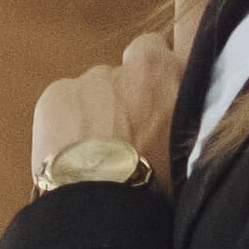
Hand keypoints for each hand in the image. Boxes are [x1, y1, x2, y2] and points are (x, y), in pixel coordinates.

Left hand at [29, 23, 183, 179]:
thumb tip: (178, 112)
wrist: (104, 201)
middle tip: (129, 131)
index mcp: (166, 74)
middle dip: (128, 93)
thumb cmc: (162, 182)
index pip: (163, 48)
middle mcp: (127, 67)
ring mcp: (88, 79)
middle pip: (126, 71)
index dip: (158, 68)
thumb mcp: (193, 143)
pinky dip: (69, 120)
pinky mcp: (56, 94)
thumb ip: (184, 114)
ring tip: (101, 150)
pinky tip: (76, 150)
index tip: (157, 91)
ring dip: (98, 109)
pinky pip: (66, 102)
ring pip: (95, 89)